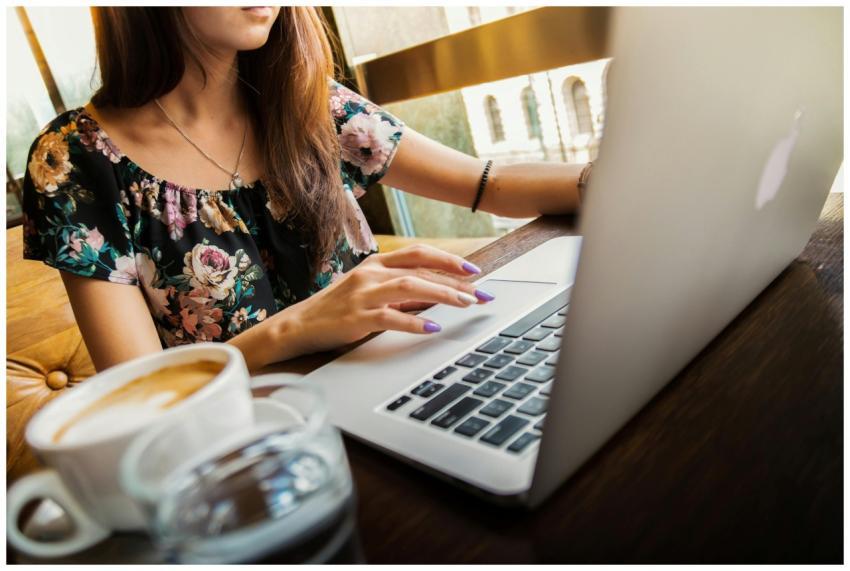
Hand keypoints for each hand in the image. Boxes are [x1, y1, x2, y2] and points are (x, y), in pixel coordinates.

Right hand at [278, 244, 494, 356]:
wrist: (299, 325)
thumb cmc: (338, 309)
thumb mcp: (369, 291)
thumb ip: (400, 290)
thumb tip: (437, 294)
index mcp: (375, 264)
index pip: (418, 253)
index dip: (448, 260)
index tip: (474, 271)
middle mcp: (371, 274)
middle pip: (420, 269)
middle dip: (456, 281)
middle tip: (481, 294)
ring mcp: (363, 295)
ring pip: (410, 287)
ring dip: (442, 295)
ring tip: (466, 304)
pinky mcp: (356, 318)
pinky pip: (391, 317)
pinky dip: (414, 321)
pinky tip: (432, 327)